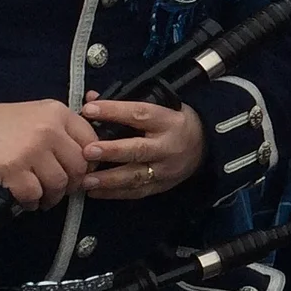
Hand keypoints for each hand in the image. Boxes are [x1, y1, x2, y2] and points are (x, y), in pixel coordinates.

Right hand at [0, 99, 97, 206]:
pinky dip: (31, 202)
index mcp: (58, 113)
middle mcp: (49, 129)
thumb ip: (61, 129)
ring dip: (52, 197)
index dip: (88, 163)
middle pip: (78, 167)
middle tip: (59, 191)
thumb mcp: (36, 115)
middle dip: (71, 185)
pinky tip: (25, 200)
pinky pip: (34, 194)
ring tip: (41, 198)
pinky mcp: (13, 168)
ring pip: (59, 183)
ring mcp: (32, 149)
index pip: (91, 142)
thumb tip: (88, 154)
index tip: (78, 174)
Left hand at [79, 93, 204, 198]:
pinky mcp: (161, 185)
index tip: (89, 109)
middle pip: (139, 149)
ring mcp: (165, 169)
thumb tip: (91, 97)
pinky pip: (137, 192)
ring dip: (109, 179)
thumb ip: (126, 103)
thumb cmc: (175, 122)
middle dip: (112, 151)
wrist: (205, 146)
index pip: (139, 114)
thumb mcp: (160, 105)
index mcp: (168, 121)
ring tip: (86, 180)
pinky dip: (115, 193)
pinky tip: (95, 192)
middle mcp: (167, 146)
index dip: (114, 111)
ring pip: (136, 175)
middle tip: (87, 151)